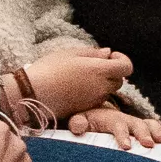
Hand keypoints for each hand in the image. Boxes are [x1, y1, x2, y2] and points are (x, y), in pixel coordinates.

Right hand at [18, 46, 134, 116]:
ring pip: (108, 90)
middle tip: (92, 66)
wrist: (33, 93)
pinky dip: (92, 92)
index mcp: (100, 70)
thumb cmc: (49, 69)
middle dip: (111, 72)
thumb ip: (93, 53)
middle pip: (119, 80)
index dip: (121, 60)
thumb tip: (108, 53)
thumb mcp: (69, 53)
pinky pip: (97, 99)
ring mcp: (95, 100)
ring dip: (101, 83)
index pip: (126, 67)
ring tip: (81, 77)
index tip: (108, 57)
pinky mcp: (86, 108)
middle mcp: (102, 87)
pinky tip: (74, 87)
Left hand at [65, 106, 160, 149]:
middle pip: (138, 125)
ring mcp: (137, 124)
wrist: (96, 114)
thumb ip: (78, 122)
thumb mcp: (80, 120)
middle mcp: (127, 120)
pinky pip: (159, 129)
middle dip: (144, 134)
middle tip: (149, 145)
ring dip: (159, 132)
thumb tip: (77, 127)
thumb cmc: (88, 121)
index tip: (126, 147)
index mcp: (111, 119)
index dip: (122, 135)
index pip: (118, 126)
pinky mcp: (144, 129)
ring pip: (151, 125)